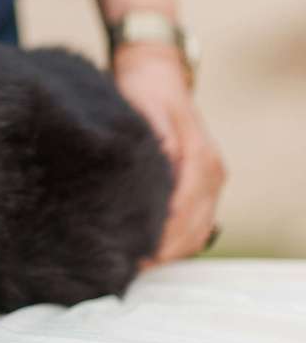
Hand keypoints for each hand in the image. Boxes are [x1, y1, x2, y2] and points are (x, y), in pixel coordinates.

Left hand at [112, 43, 225, 264]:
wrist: (157, 77)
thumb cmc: (145, 92)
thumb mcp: (143, 106)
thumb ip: (153, 136)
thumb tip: (160, 161)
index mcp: (199, 156)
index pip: (184, 208)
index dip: (161, 233)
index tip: (137, 250)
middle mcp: (212, 172)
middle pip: (194, 227)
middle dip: (164, 250)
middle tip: (130, 265)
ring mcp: (211, 181)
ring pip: (198, 231)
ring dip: (172, 251)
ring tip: (137, 263)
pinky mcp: (202, 187)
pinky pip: (197, 225)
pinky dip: (178, 242)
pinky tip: (152, 251)